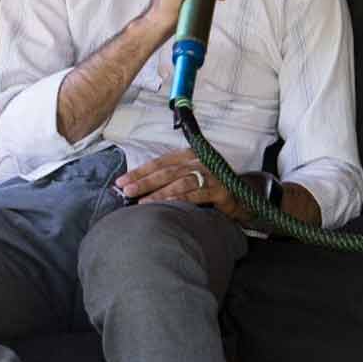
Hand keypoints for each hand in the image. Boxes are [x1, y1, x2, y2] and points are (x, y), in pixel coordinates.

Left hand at [115, 148, 247, 223]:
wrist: (241, 196)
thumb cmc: (209, 187)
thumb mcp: (188, 177)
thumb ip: (167, 179)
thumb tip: (135, 188)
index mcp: (189, 155)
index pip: (160, 162)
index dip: (139, 171)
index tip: (121, 181)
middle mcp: (199, 161)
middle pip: (167, 171)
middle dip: (145, 181)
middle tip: (127, 190)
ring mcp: (210, 175)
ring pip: (179, 182)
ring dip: (159, 192)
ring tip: (142, 202)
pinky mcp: (219, 190)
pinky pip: (195, 194)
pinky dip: (179, 199)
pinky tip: (166, 205)